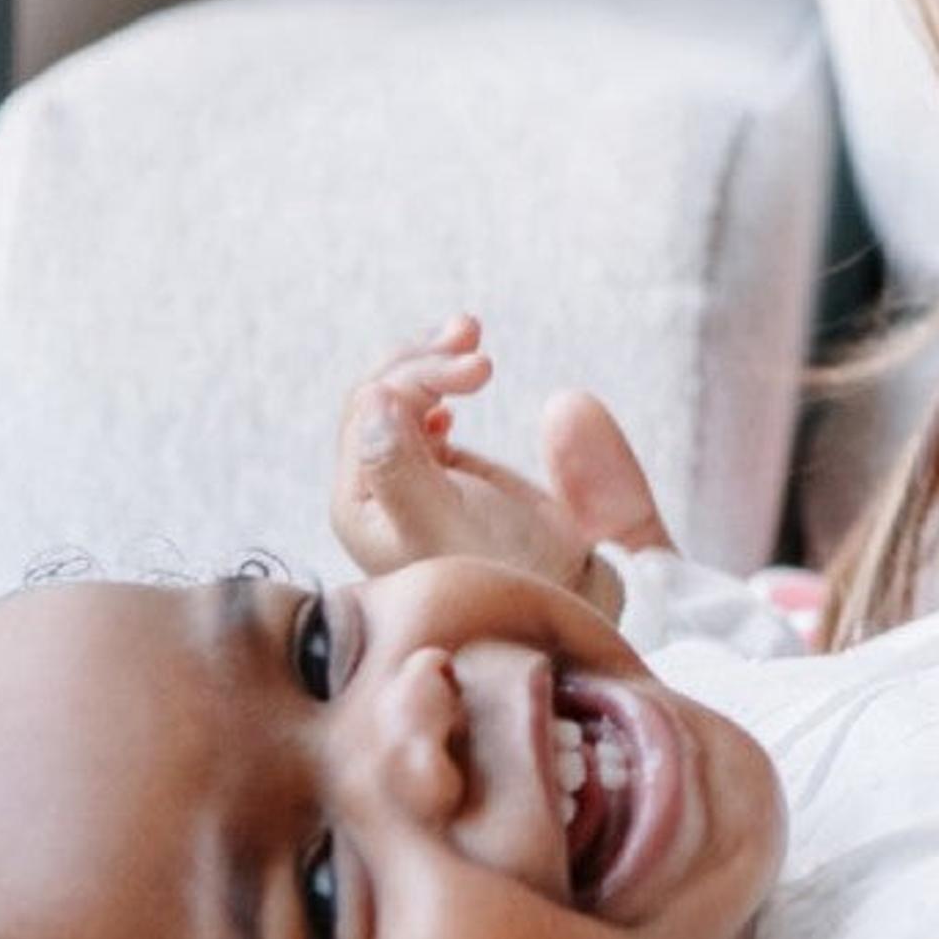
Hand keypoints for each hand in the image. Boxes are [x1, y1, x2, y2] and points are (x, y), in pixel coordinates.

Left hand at [330, 315, 673, 605]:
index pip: (371, 412)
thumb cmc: (510, 578)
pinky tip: (472, 374)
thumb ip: (402, 469)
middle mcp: (378, 488)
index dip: (421, 375)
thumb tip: (373, 401)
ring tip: (471, 332)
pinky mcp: (450, 472)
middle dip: (427, 359)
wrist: (577, 605)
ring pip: (401, 396)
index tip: (484, 368)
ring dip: (435, 358)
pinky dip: (448, 380)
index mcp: (362, 505)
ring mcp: (413, 476)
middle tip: (477, 334)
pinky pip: (429, 409)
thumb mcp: (449, 528)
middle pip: (381, 397)